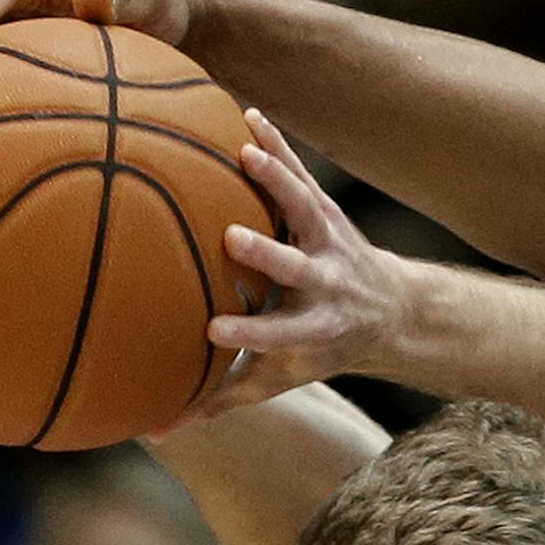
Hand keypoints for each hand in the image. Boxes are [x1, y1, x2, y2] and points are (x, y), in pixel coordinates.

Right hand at [171, 108, 414, 427]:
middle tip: (235, 238)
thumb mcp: (280, 379)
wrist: (388, 312)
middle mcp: (324, 283)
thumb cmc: (318, 350)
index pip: (277, 334)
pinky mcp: (328, 211)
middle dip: (271, 255)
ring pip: (304, 210)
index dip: (250, 334)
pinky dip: (280, 147)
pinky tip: (249, 116)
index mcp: (311, 328)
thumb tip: (156, 429)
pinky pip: (303, 175)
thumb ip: (222, 399)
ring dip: (279, 183)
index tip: (212, 330)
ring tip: (243, 153)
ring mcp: (328, 243)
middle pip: (296, 268)